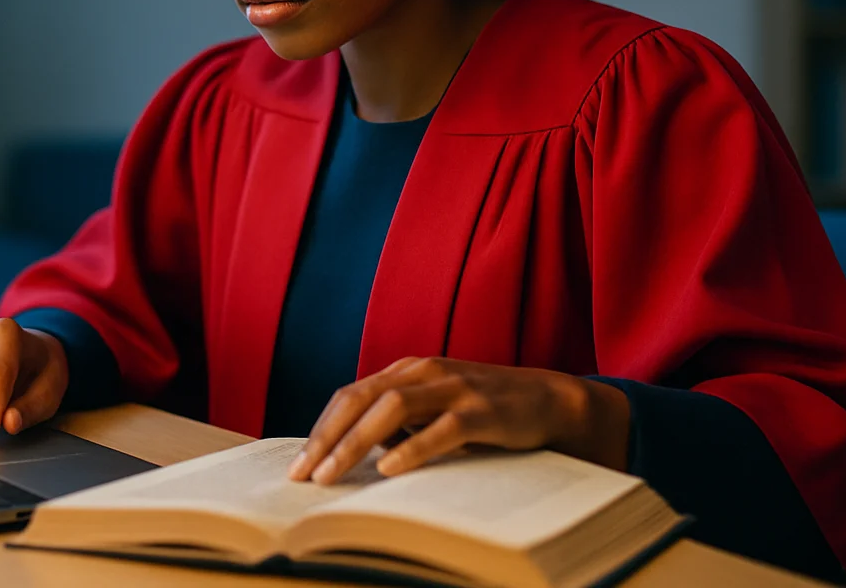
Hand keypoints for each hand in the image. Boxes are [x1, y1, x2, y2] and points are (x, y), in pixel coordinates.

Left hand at [286, 356, 629, 484]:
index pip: (350, 395)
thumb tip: (355, 453)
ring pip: (392, 408)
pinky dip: (412, 447)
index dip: (321, 429)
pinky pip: (442, 428)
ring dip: (356, 443)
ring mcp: (454, 387)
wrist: (547, 399)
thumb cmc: (483, 410)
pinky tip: (389, 468)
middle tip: (303, 475)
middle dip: (327, 437)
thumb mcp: (434, 408)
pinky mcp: (483, 410)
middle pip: (362, 399)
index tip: (298, 466)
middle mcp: (425, 371)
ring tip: (333, 474)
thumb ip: (398, 423)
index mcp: (408, 370)